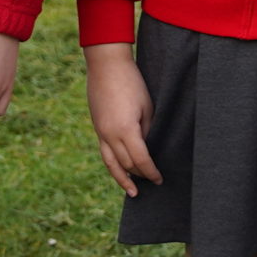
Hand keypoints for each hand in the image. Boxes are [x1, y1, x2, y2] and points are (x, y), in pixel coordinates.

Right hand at [84, 43, 161, 195]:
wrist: (106, 65)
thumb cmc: (132, 82)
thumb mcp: (147, 107)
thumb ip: (147, 131)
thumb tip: (148, 149)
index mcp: (125, 130)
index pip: (140, 160)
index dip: (151, 172)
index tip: (160, 179)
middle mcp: (109, 135)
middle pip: (126, 164)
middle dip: (140, 175)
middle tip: (153, 182)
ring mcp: (100, 132)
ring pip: (111, 163)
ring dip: (122, 178)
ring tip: (132, 192)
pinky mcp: (97, 127)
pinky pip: (104, 153)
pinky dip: (113, 165)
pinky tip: (120, 171)